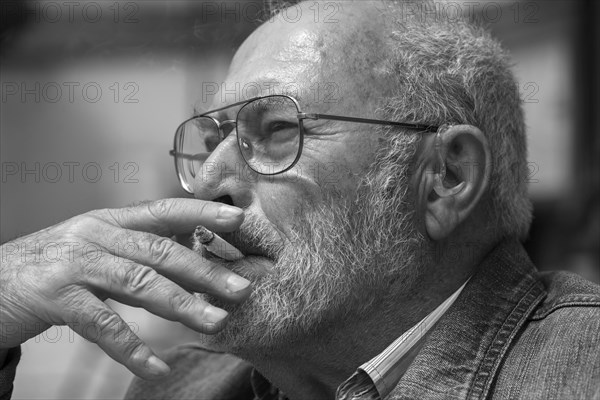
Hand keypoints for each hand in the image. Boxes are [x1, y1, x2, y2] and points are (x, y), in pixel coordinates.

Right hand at [0, 199, 249, 377]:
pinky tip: (156, 367)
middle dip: (204, 271)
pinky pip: (103, 326)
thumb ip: (135, 247)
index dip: (201, 211)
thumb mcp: (95, 246)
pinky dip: (133, 349)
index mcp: (108, 221)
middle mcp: (94, 236)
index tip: (237, 217)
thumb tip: (187, 251)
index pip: (162, 210)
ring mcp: (74, 265)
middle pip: (159, 251)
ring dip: (181, 305)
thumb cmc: (50, 267)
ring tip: (214, 322)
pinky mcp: (55, 298)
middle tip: (240, 288)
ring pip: (138, 282)